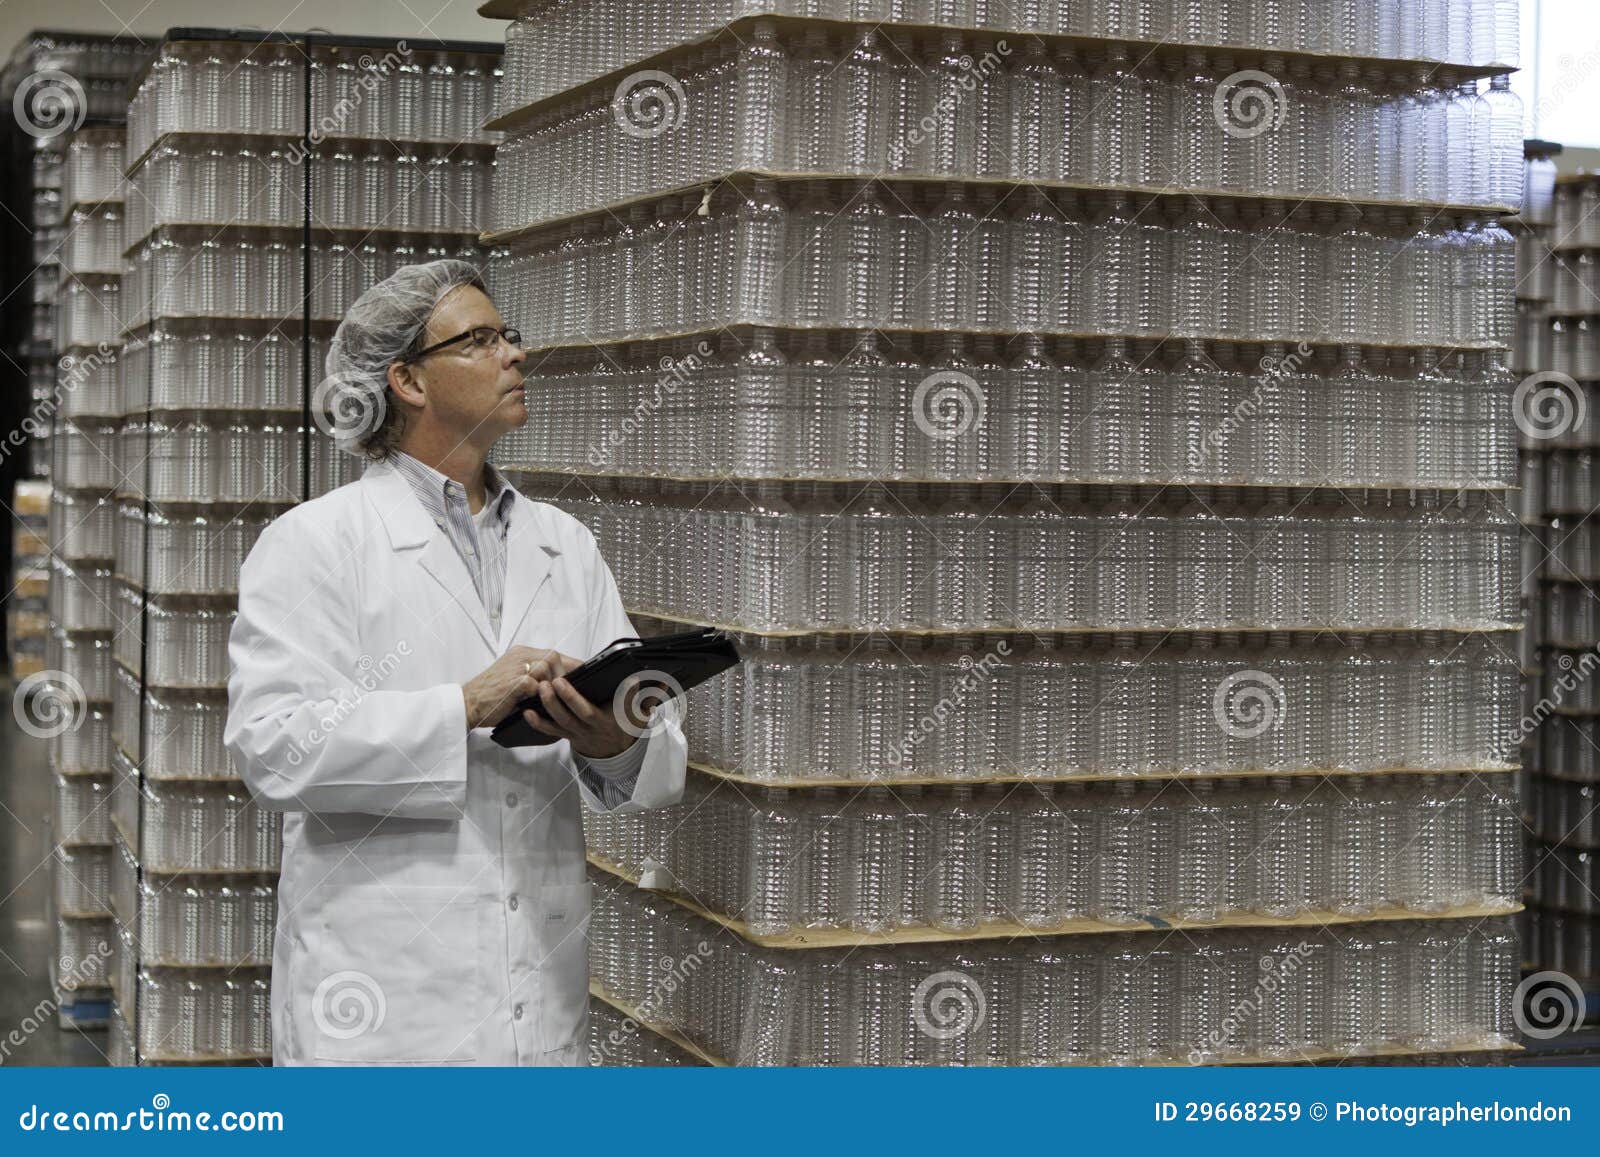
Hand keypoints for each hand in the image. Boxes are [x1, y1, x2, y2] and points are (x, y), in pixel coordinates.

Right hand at [461, 646, 578, 728]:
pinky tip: (539, 703)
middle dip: (564, 675)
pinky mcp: (512, 682)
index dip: (570, 664)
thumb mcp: (513, 678)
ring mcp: (515, 668)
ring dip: (552, 685)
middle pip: (553, 657)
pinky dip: (540, 694)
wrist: (468, 703)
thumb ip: (534, 676)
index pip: (553, 654)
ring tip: (552, 698)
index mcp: (520, 653)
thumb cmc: (492, 695)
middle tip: (567, 691)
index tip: (583, 674)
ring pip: (546, 667)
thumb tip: (560, 683)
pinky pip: (535, 684)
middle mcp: (519, 656)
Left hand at [521, 673, 658, 758]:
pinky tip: (527, 711)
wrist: (615, 753)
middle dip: (569, 698)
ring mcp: (579, 734)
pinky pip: (551, 731)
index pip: (622, 708)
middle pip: (580, 715)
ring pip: (562, 722)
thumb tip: (664, 682)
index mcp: (614, 721)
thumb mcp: (641, 715)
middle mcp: (594, 729)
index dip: (627, 696)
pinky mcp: (567, 735)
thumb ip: (650, 698)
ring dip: (550, 705)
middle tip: (558, 680)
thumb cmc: (627, 728)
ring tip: (541, 687)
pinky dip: (538, 723)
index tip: (630, 681)